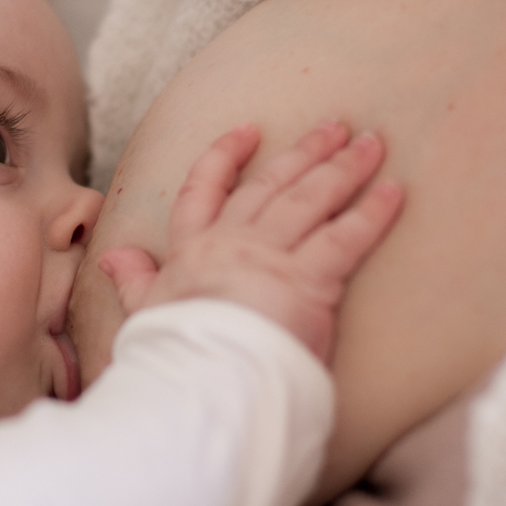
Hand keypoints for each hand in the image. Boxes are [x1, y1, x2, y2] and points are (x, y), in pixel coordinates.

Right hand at [98, 122, 402, 361]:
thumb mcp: (144, 311)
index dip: (226, 156)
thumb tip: (111, 256)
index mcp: (193, 251)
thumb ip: (133, 280)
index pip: (204, 189)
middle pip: (271, 186)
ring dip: (343, 168)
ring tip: (372, 144)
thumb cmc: (173, 352)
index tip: (248, 131)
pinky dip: (373, 212)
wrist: (202, 379)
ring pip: (311, 199)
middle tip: (335, 126)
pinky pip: (347, 236)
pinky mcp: (309, 280)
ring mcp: (271, 257)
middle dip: (304, 152)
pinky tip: (394, 190)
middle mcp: (233, 243)